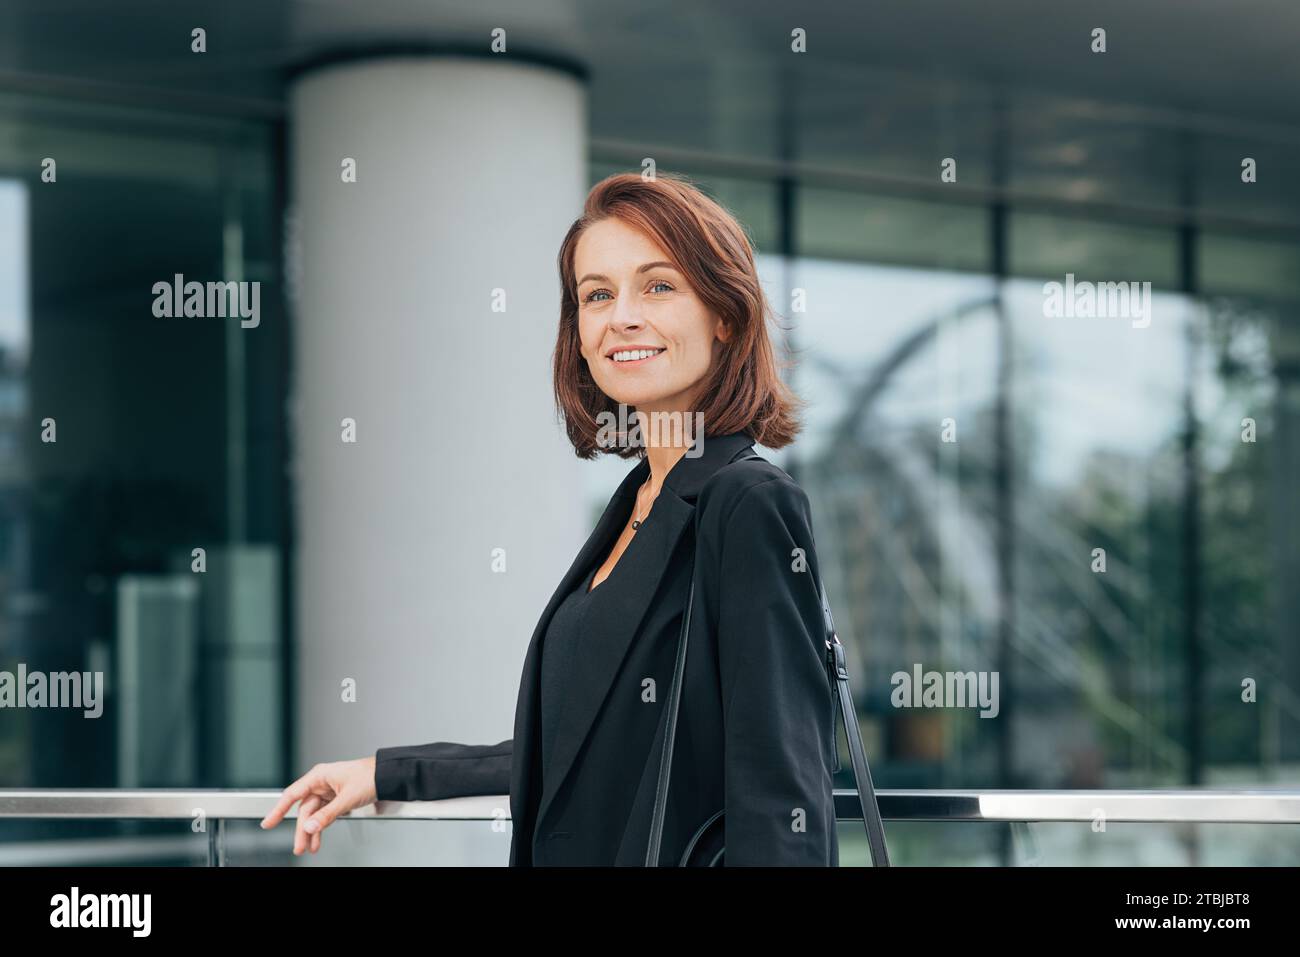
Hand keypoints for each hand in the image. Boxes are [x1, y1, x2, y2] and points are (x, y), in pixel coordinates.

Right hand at [260, 756, 377, 854]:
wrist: (387, 776)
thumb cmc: (369, 777)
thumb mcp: (347, 798)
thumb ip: (327, 814)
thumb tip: (310, 826)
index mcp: (319, 775)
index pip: (292, 794)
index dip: (278, 810)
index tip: (268, 823)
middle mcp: (321, 782)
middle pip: (305, 810)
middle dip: (302, 830)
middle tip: (299, 847)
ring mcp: (328, 791)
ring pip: (314, 814)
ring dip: (312, 831)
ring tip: (309, 848)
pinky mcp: (336, 798)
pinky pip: (323, 815)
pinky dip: (322, 827)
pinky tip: (318, 840)